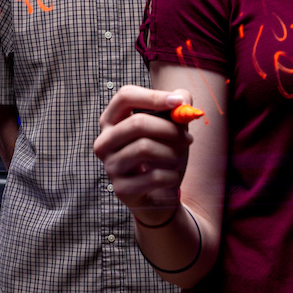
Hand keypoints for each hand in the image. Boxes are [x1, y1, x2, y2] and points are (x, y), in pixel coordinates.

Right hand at [93, 85, 194, 226]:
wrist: (160, 195)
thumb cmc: (163, 155)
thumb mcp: (171, 129)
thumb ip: (177, 109)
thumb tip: (182, 97)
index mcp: (112, 120)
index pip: (125, 96)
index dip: (153, 96)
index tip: (179, 102)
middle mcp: (104, 141)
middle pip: (137, 123)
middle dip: (170, 129)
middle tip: (189, 138)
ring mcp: (110, 166)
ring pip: (145, 148)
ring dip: (172, 153)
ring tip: (180, 159)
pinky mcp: (121, 189)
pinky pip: (153, 176)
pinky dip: (171, 175)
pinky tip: (173, 177)